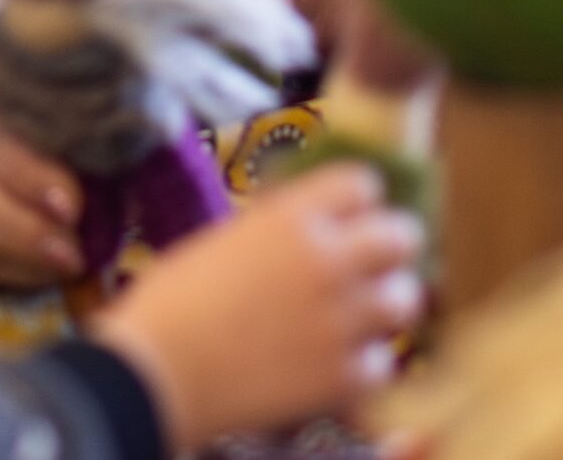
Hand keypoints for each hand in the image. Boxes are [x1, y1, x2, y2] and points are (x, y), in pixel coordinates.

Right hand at [0, 67, 84, 287]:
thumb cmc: (47, 111)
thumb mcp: (70, 108)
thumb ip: (94, 140)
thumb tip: (128, 194)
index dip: (29, 171)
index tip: (73, 206)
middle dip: (17, 228)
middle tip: (71, 255)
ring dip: (13, 261)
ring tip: (64, 268)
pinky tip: (34, 272)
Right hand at [90, 163, 423, 447]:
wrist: (159, 369)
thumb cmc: (175, 300)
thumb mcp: (226, 237)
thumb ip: (278, 228)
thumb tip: (306, 225)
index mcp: (294, 216)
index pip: (364, 185)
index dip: (359, 201)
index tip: (353, 215)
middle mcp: (327, 260)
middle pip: (400, 236)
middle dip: (388, 248)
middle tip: (371, 263)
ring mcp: (340, 320)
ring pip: (403, 300)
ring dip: (385, 304)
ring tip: (361, 314)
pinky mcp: (341, 376)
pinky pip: (384, 362)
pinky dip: (366, 362)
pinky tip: (340, 360)